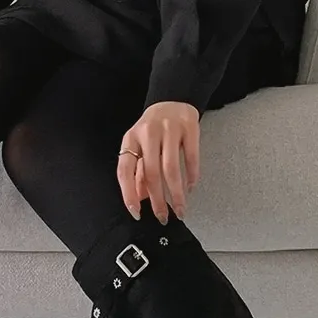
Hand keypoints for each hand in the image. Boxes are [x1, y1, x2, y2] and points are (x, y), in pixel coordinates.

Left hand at [116, 101, 199, 224]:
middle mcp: (148, 134)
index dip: (129, 194)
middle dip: (158, 200)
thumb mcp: (140, 147)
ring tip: (180, 209)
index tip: (137, 213)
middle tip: (163, 217)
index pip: (125, 171)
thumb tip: (139, 199)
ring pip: (171, 169)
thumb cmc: (153, 129)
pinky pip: (191, 157)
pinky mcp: (189, 128)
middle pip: (151, 173)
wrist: (172, 100)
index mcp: (131, 139)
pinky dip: (192, 176)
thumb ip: (138, 172)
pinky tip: (191, 188)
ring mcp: (169, 129)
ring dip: (176, 193)